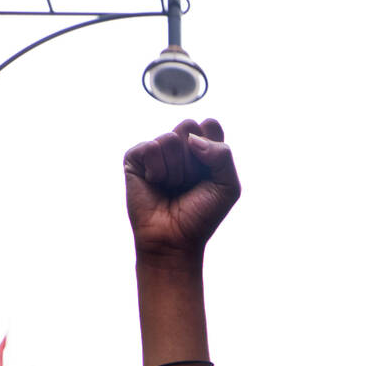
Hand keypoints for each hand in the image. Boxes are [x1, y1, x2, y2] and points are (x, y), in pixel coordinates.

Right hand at [124, 119, 240, 262]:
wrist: (175, 241)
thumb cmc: (201, 216)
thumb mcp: (228, 187)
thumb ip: (223, 155)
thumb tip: (191, 139)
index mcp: (202, 148)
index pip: (211, 125)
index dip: (212, 150)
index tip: (208, 175)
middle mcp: (179, 146)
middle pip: (190, 126)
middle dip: (193, 161)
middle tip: (187, 184)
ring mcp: (157, 150)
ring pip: (171, 139)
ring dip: (176, 171)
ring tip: (171, 187)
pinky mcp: (136, 158)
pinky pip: (152, 148)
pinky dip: (158, 171)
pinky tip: (155, 185)